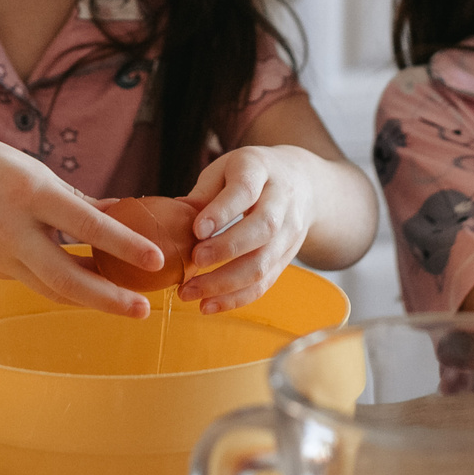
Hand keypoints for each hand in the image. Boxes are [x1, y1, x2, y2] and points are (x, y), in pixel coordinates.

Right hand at [0, 133, 166, 317]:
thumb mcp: (30, 168)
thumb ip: (72, 198)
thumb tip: (118, 215)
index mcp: (29, 193)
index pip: (87, 225)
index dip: (125, 245)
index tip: (156, 259)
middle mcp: (14, 230)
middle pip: (67, 277)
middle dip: (109, 298)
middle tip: (143, 310)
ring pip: (51, 289)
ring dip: (90, 300)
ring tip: (125, 306)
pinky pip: (34, 281)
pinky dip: (63, 286)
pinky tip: (87, 285)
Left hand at [178, 146, 320, 312]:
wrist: (302, 183)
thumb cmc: (250, 175)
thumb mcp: (226, 169)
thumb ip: (203, 194)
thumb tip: (172, 219)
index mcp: (261, 170)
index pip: (245, 190)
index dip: (222, 211)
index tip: (197, 230)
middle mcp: (282, 201)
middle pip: (262, 228)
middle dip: (226, 249)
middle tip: (193, 261)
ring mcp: (290, 232)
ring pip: (263, 262)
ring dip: (225, 283)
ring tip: (189, 292)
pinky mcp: (287, 257)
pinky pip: (265, 282)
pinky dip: (235, 298)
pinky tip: (208, 305)